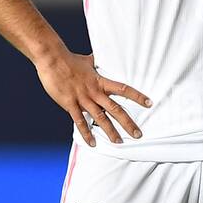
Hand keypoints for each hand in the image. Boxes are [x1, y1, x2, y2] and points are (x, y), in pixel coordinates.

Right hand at [34, 49, 150, 146]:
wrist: (52, 59)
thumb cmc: (69, 59)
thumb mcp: (87, 61)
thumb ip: (95, 63)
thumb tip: (98, 58)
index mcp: (100, 81)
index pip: (124, 89)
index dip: (137, 96)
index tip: (149, 103)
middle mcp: (94, 92)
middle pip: (115, 109)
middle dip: (128, 122)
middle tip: (138, 134)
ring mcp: (82, 99)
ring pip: (100, 118)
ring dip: (110, 131)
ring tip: (119, 142)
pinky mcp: (70, 104)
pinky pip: (80, 122)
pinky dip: (86, 133)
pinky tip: (92, 143)